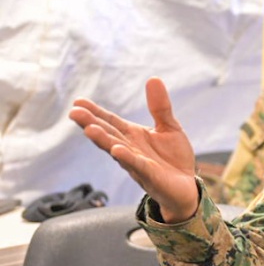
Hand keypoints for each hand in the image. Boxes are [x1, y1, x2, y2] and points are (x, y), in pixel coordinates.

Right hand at [68, 77, 199, 221]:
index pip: (110, 122)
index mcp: (133, 136)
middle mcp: (130, 150)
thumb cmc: (174, 158)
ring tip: (89, 130)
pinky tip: (117, 151)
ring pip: (117, 151)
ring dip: (103, 141)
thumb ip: (160, 107)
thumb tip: (153, 78)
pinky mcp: (151, 177)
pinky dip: (128, 158)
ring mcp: (138, 164)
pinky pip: (138, 167)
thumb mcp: (170, 127)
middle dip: (91, 124)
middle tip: (74, 113)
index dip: (95, 112)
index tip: (77, 101)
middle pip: (108, 135)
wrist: (187, 186)